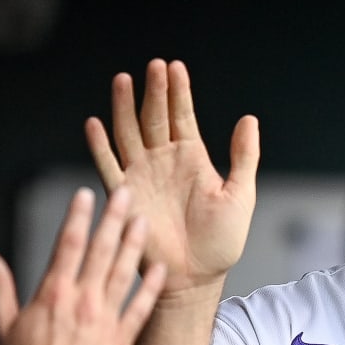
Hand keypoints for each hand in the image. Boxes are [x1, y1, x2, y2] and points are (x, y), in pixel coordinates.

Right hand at [0, 185, 166, 344]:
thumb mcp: (3, 329)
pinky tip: (159, 271)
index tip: (86, 195)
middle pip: (101, 250)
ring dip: (134, 245)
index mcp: (51, 295)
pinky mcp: (122, 344)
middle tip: (127, 194)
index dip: (78, 216)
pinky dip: (151, 288)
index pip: (67, 244)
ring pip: (123, 273)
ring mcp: (105, 322)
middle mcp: (82, 303)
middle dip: (114, 218)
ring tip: (145, 222)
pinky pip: (141, 309)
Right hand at [85, 59, 257, 290]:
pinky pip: (109, 166)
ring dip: (124, 108)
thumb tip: (249, 119)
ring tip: (123, 80)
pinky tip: (95, 123)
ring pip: (128, 133)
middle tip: (154, 66)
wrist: (196, 279)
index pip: (182, 115)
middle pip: (153, 117)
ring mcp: (142, 176)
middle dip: (153, 91)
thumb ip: (243, 157)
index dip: (178, 91)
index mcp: (191, 158)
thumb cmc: (221, 243)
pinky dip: (100, 146)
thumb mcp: (241, 196)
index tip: (175, 67)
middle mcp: (163, 162)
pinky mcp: (125, 195)